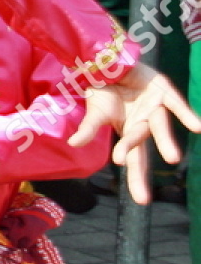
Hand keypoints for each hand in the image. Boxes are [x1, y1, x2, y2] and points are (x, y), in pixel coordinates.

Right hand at [67, 65, 200, 202]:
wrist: (112, 63)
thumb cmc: (104, 90)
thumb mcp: (95, 112)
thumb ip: (89, 129)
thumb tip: (74, 143)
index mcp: (129, 131)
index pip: (131, 158)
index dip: (136, 178)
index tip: (139, 198)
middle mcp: (144, 124)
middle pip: (142, 151)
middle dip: (141, 174)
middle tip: (143, 199)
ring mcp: (155, 108)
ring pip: (160, 128)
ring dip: (166, 143)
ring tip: (172, 159)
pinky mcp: (164, 92)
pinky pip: (176, 105)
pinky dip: (187, 115)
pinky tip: (198, 128)